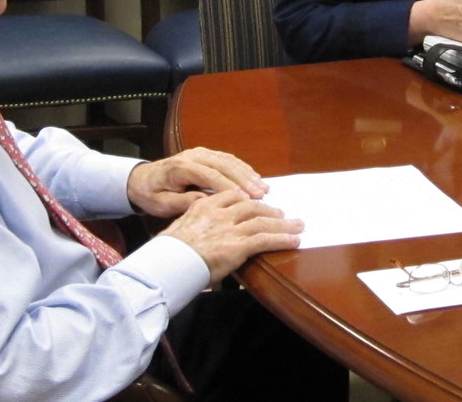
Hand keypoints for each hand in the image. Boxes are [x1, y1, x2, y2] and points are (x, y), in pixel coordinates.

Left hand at [126, 147, 268, 217]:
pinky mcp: (207, 155)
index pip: (208, 175)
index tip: (244, 199)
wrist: (142, 180)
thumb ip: (182, 202)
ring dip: (247, 174)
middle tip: (260, 194)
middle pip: (223, 165)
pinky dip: (243, 169)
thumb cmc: (151, 194)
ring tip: (263, 188)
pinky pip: (228, 160)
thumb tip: (205, 201)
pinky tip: (256, 179)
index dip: (228, 186)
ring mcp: (201, 153)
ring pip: (228, 161)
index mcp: (180, 167)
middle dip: (244, 180)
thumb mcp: (161, 204)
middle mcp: (192, 155)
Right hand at [160, 189, 302, 284]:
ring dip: (283, 223)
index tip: (256, 200)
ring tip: (297, 226)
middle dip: (269, 209)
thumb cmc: (167, 254)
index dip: (247, 198)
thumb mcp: (178, 230)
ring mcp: (229, 229)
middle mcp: (218, 213)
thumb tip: (199, 234)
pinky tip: (294, 241)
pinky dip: (282, 239)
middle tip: (281, 213)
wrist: (165, 266)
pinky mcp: (237, 246)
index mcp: (203, 206)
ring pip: (262, 221)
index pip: (231, 195)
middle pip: (251, 206)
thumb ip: (193, 225)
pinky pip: (265, 240)